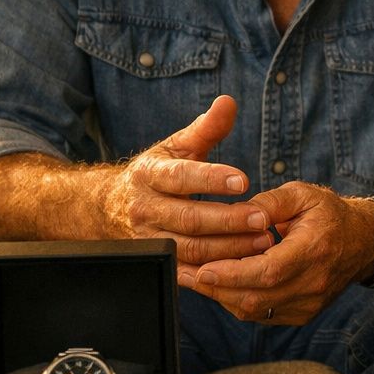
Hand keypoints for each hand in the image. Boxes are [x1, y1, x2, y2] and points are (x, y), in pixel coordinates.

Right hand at [98, 96, 273, 273]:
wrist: (111, 206)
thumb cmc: (157, 171)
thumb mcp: (176, 146)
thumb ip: (206, 127)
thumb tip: (228, 102)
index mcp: (150, 174)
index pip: (181, 176)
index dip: (211, 179)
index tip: (244, 180)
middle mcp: (146, 208)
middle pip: (189, 218)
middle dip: (228, 220)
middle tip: (262, 218)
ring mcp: (149, 237)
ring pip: (190, 248)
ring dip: (228, 247)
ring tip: (262, 241)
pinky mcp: (157, 259)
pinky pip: (185, 271)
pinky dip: (214, 271)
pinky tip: (242, 266)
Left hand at [182, 183, 373, 324]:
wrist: (363, 241)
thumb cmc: (330, 214)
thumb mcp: (302, 194)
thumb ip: (269, 203)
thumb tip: (239, 213)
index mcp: (314, 249)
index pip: (268, 271)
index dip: (232, 274)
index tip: (203, 269)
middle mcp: (313, 282)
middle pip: (256, 297)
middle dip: (216, 288)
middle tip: (183, 273)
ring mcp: (309, 303)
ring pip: (255, 310)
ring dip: (221, 297)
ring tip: (193, 279)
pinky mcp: (302, 313)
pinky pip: (261, 314)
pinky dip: (237, 301)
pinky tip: (219, 286)